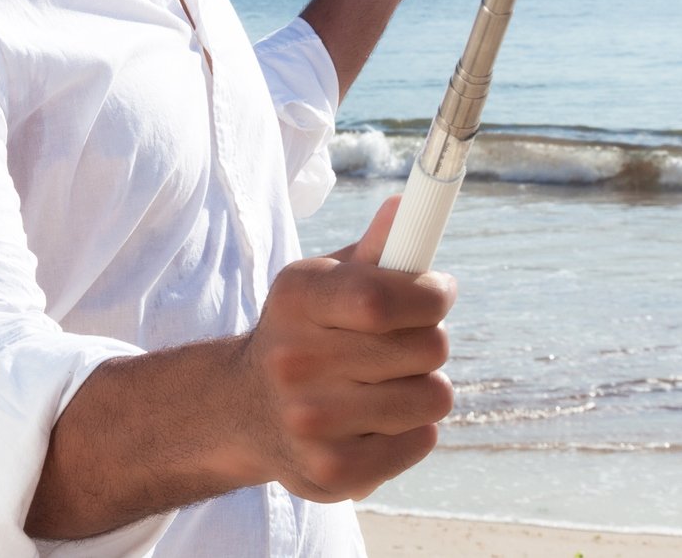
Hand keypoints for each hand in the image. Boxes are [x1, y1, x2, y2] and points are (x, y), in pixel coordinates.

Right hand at [231, 197, 456, 502]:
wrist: (242, 410)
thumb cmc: (301, 333)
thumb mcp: (320, 283)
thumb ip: (371, 252)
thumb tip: (407, 208)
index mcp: (297, 302)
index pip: (383, 300)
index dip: (431, 294)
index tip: (438, 291)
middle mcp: (296, 364)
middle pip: (428, 347)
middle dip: (430, 338)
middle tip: (404, 340)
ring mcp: (312, 424)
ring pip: (434, 396)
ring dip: (424, 385)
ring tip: (388, 382)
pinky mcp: (332, 474)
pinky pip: (422, 439)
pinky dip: (413, 428)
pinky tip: (376, 419)